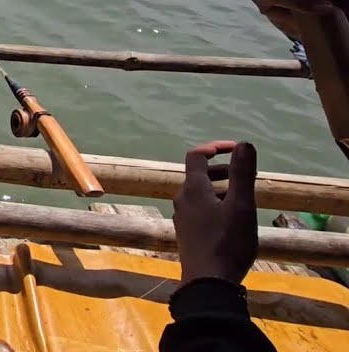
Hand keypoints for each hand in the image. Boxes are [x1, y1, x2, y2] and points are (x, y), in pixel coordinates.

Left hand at [173, 141, 257, 285]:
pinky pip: (199, 209)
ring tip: (242, 196)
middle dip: (221, 170)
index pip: (196, 156)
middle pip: (198, 175)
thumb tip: (244, 144)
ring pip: (199, 194)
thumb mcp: (241, 206)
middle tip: (243, 175)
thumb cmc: (227, 243)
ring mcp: (182, 218)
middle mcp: (182, 200)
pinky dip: (215, 204)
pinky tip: (232, 220)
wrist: (207, 283)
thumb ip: (242, 174)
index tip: (236, 149)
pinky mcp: (187, 234)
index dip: (214, 148)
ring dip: (220, 188)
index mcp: (193, 189)